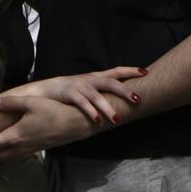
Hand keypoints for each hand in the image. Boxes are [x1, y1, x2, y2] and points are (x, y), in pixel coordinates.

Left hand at [0, 95, 92, 159]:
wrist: (76, 124)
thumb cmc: (55, 111)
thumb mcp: (32, 102)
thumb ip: (11, 102)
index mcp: (16, 135)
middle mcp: (21, 145)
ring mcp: (30, 148)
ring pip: (7, 156)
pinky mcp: (38, 147)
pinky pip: (17, 153)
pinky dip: (7, 153)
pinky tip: (9, 146)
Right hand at [15, 66, 146, 124]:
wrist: (45, 89)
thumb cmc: (72, 90)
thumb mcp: (89, 86)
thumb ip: (103, 89)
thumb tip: (124, 96)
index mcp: (97, 77)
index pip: (117, 71)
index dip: (131, 70)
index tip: (145, 72)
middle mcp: (90, 80)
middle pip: (111, 82)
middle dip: (125, 91)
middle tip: (138, 99)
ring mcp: (80, 86)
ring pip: (97, 96)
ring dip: (107, 108)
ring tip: (117, 120)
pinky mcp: (69, 94)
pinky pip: (82, 103)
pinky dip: (90, 112)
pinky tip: (97, 121)